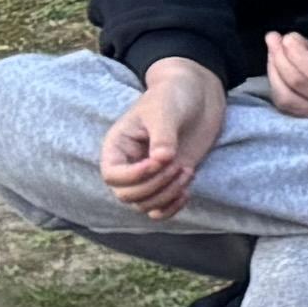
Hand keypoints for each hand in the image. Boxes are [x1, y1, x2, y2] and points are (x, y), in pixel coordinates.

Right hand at [103, 57, 227, 216]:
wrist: (196, 97)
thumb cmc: (173, 97)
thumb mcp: (165, 110)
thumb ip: (162, 135)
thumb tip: (163, 159)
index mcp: (117, 146)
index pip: (112, 175)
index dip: (135, 175)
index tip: (162, 160)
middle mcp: (128, 164)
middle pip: (127, 195)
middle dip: (156, 185)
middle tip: (180, 165)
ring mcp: (147, 176)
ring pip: (144, 205)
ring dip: (167, 194)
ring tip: (187, 171)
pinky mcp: (166, 182)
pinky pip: (159, 209)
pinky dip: (172, 208)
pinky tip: (187, 192)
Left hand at [257, 33, 307, 120]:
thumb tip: (292, 42)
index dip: (296, 52)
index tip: (288, 35)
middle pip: (298, 84)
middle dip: (279, 58)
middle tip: (273, 38)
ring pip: (288, 100)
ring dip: (274, 75)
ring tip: (273, 55)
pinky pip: (290, 109)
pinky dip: (278, 90)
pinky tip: (277, 75)